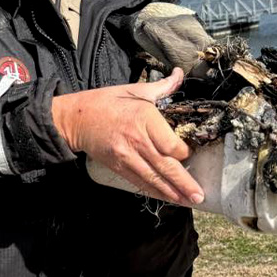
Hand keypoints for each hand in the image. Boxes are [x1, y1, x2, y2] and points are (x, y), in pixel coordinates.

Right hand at [51, 68, 202, 206]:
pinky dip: (155, 192)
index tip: (189, 153)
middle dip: (184, 183)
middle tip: (199, 196)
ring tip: (188, 201)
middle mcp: (137, 140)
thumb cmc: (108, 102)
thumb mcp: (135, 89)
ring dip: (172, 193)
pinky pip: (140, 183)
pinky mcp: (118, 167)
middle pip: (165, 166)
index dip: (183, 153)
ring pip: (154, 179)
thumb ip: (162, 87)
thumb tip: (180, 75)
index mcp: (145, 117)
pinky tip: (168, 198)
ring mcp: (127, 156)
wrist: (77, 119)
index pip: (170, 144)